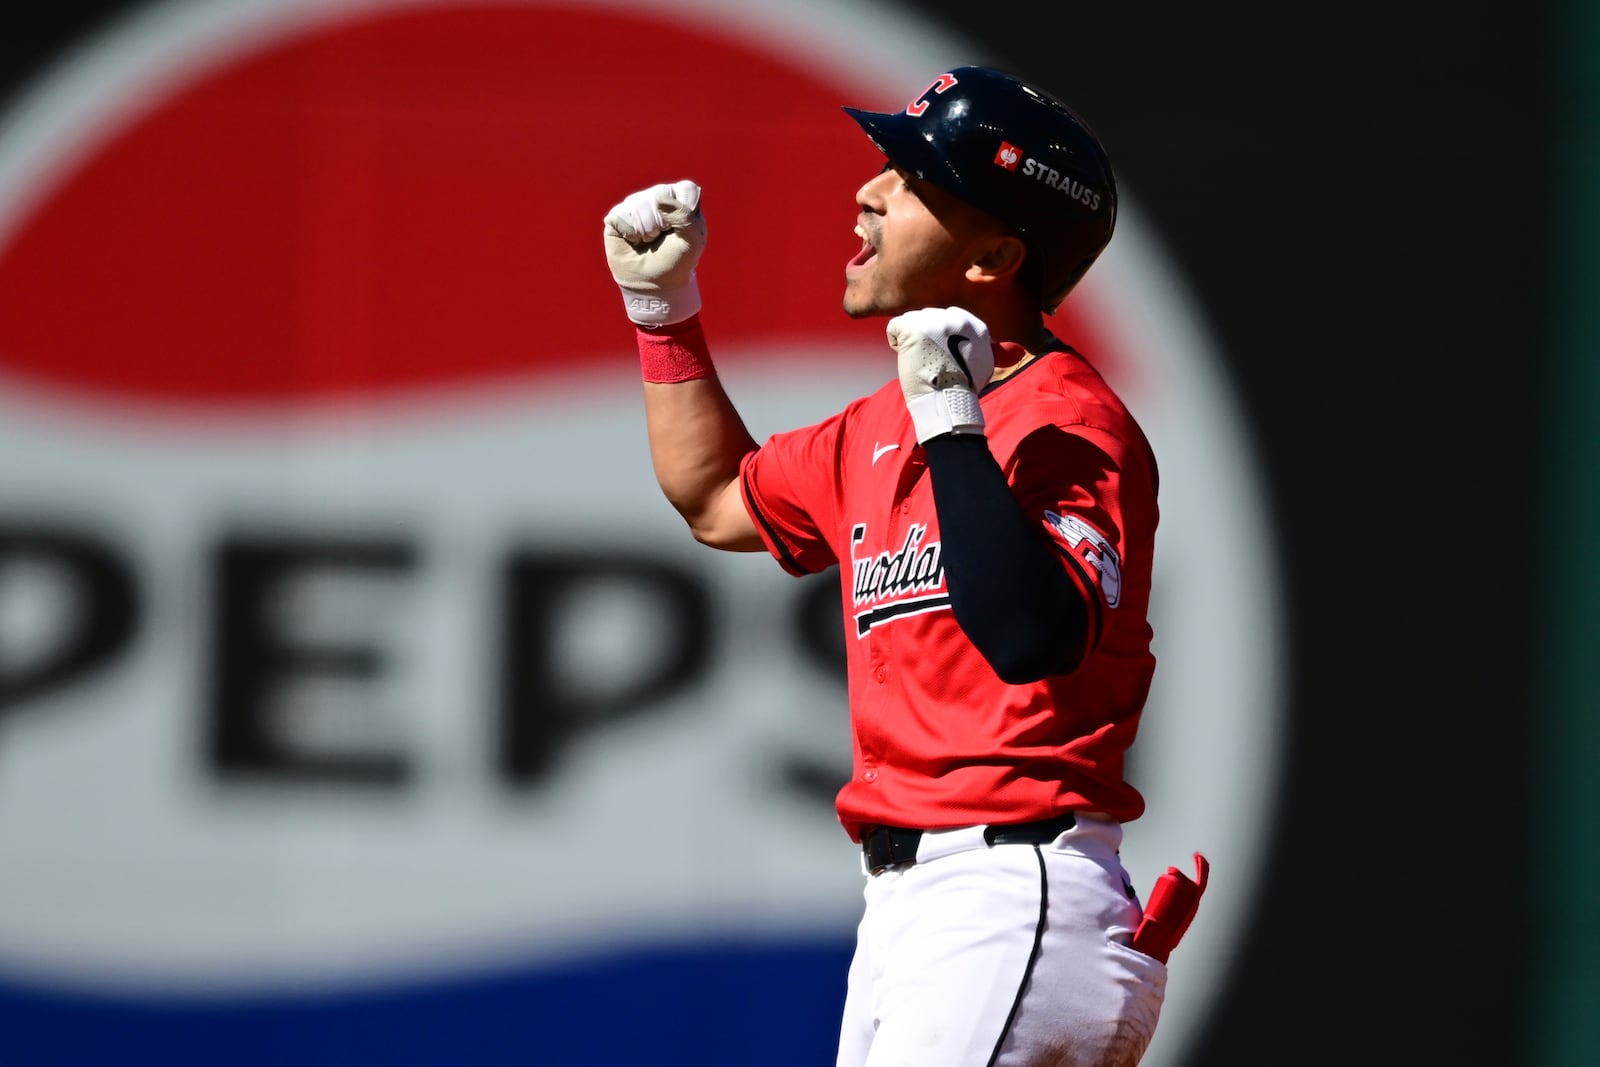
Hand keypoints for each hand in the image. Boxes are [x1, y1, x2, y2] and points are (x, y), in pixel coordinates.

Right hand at [603, 180, 706, 325]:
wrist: (653, 284)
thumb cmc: (676, 262)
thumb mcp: (692, 241)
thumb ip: (686, 216)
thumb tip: (659, 199)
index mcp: (682, 200)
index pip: (686, 189)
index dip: (685, 212)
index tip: (682, 232)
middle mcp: (659, 196)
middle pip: (660, 193)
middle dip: (663, 223)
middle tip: (662, 239)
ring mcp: (636, 203)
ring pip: (639, 203)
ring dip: (646, 230)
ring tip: (648, 240)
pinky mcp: (617, 215)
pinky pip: (621, 215)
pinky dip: (630, 233)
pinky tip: (633, 240)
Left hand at [887, 306, 994, 441]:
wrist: (947, 402)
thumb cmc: (963, 387)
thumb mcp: (984, 365)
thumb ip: (998, 352)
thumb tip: (1021, 351)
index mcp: (974, 324)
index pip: (948, 320)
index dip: (942, 340)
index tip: (945, 358)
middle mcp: (955, 317)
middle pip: (929, 318)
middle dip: (927, 338)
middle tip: (932, 362)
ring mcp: (933, 320)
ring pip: (912, 321)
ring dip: (912, 341)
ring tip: (921, 360)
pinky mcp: (912, 327)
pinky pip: (894, 327)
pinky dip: (896, 343)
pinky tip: (907, 357)